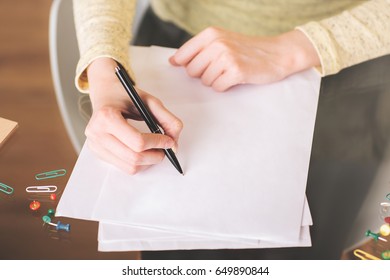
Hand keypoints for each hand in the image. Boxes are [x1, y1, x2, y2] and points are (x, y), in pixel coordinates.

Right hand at [85, 58, 182, 173]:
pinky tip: (144, 152)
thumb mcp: (148, 100)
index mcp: (106, 116)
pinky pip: (124, 167)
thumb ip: (166, 119)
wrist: (105, 94)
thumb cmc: (125, 96)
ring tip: (156, 150)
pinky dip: (140, 163)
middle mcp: (96, 133)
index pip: (137, 141)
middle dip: (156, 156)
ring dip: (149, 162)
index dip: (158, 143)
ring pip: (130, 167)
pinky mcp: (98, 153)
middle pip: (134, 157)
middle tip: (166, 148)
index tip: (169, 141)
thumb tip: (174, 144)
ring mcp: (95, 145)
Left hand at [169, 27, 319, 91]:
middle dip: (204, 74)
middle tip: (221, 69)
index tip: (197, 67)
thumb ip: (199, 49)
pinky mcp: (236, 71)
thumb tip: (174, 61)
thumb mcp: (223, 40)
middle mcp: (217, 43)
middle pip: (192, 71)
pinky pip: (218, 87)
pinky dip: (225, 87)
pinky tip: (235, 78)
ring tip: (230, 72)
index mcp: (210, 33)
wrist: (278, 54)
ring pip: (205, 81)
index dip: (187, 65)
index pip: (182, 55)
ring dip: (216, 81)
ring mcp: (226, 57)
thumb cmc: (248, 50)